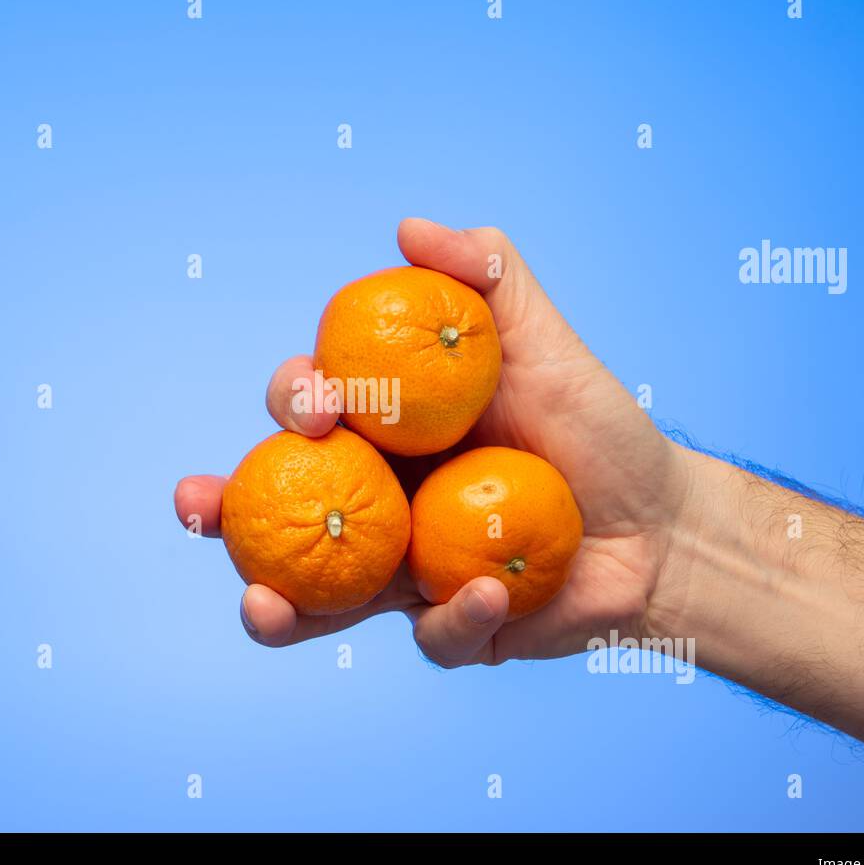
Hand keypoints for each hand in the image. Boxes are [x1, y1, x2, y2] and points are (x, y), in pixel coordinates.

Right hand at [174, 218, 693, 667]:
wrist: (662, 526)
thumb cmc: (598, 429)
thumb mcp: (544, 342)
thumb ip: (486, 276)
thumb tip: (407, 228)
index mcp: (389, 434)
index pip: (315, 415)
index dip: (294, 406)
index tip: (316, 405)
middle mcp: (380, 503)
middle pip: (283, 507)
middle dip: (226, 507)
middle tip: (200, 507)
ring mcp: (405, 572)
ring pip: (316, 596)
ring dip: (273, 605)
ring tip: (262, 608)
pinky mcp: (449, 629)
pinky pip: (429, 636)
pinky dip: (453, 618)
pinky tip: (488, 591)